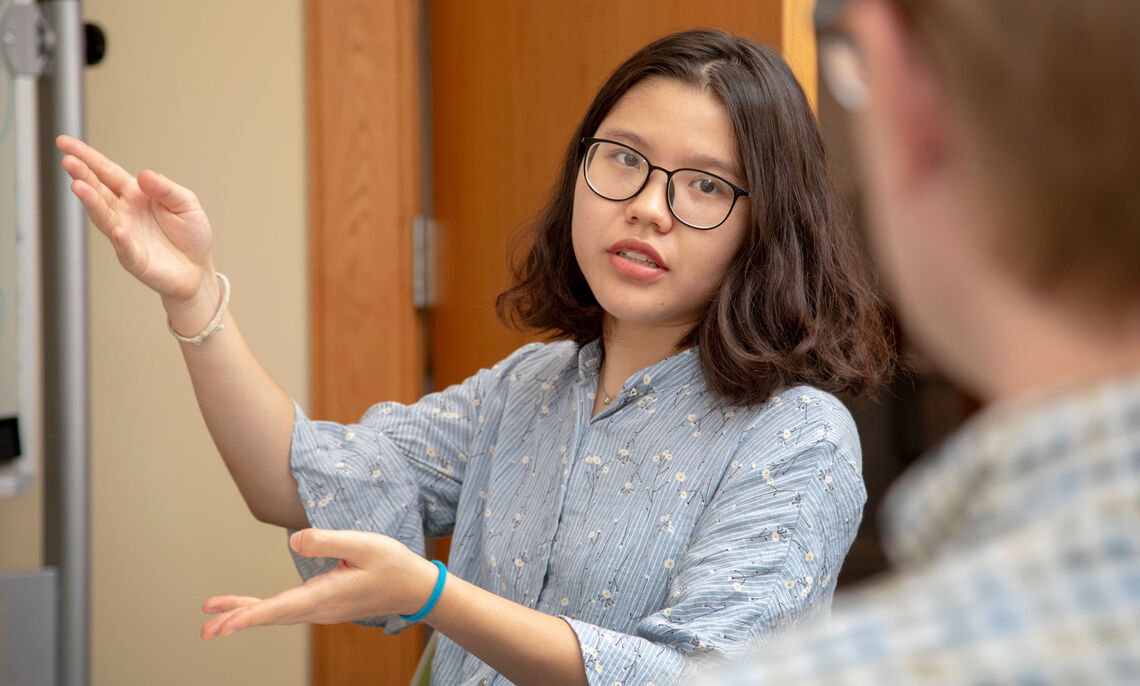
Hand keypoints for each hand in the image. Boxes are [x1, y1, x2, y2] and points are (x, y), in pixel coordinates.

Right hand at [56, 135, 214, 305]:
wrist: (197, 269)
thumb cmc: (190, 234)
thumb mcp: (186, 203)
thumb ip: (167, 189)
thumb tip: (144, 175)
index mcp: (136, 194)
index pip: (107, 172)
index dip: (87, 157)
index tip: (64, 143)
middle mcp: (125, 212)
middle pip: (99, 190)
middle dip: (83, 175)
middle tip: (68, 161)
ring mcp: (125, 235)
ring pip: (104, 216)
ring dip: (91, 202)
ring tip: (79, 186)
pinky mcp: (134, 258)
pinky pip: (125, 247)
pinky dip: (120, 238)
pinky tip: (117, 229)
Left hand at [201, 529, 438, 639]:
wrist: (414, 590)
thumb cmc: (392, 565)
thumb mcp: (365, 544)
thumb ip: (328, 540)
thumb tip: (295, 542)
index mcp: (326, 596)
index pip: (281, 608)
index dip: (250, 615)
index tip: (224, 625)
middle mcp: (319, 608)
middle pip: (272, 616)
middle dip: (237, 620)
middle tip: (205, 629)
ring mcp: (320, 609)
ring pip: (277, 614)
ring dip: (245, 614)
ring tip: (213, 616)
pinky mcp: (323, 604)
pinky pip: (286, 610)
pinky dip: (262, 610)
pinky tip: (247, 609)